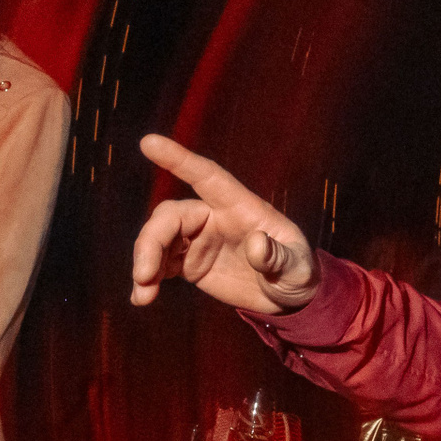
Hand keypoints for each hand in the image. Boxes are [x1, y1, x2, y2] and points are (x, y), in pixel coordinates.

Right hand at [130, 134, 318, 314]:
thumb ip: (278, 256)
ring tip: (143, 294)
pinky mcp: (188, 261)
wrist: (287, 297)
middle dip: (151, 241)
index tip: (149, 142)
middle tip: (143, 276)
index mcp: (240, 207)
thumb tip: (258, 243)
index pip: (208, 177)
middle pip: (171, 215)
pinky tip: (143, 298)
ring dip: (145, 262)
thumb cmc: (297, 271)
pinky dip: (147, 278)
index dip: (179, 160)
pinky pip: (159, 262)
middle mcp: (214, 217)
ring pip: (158, 237)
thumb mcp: (296, 267)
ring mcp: (198, 239)